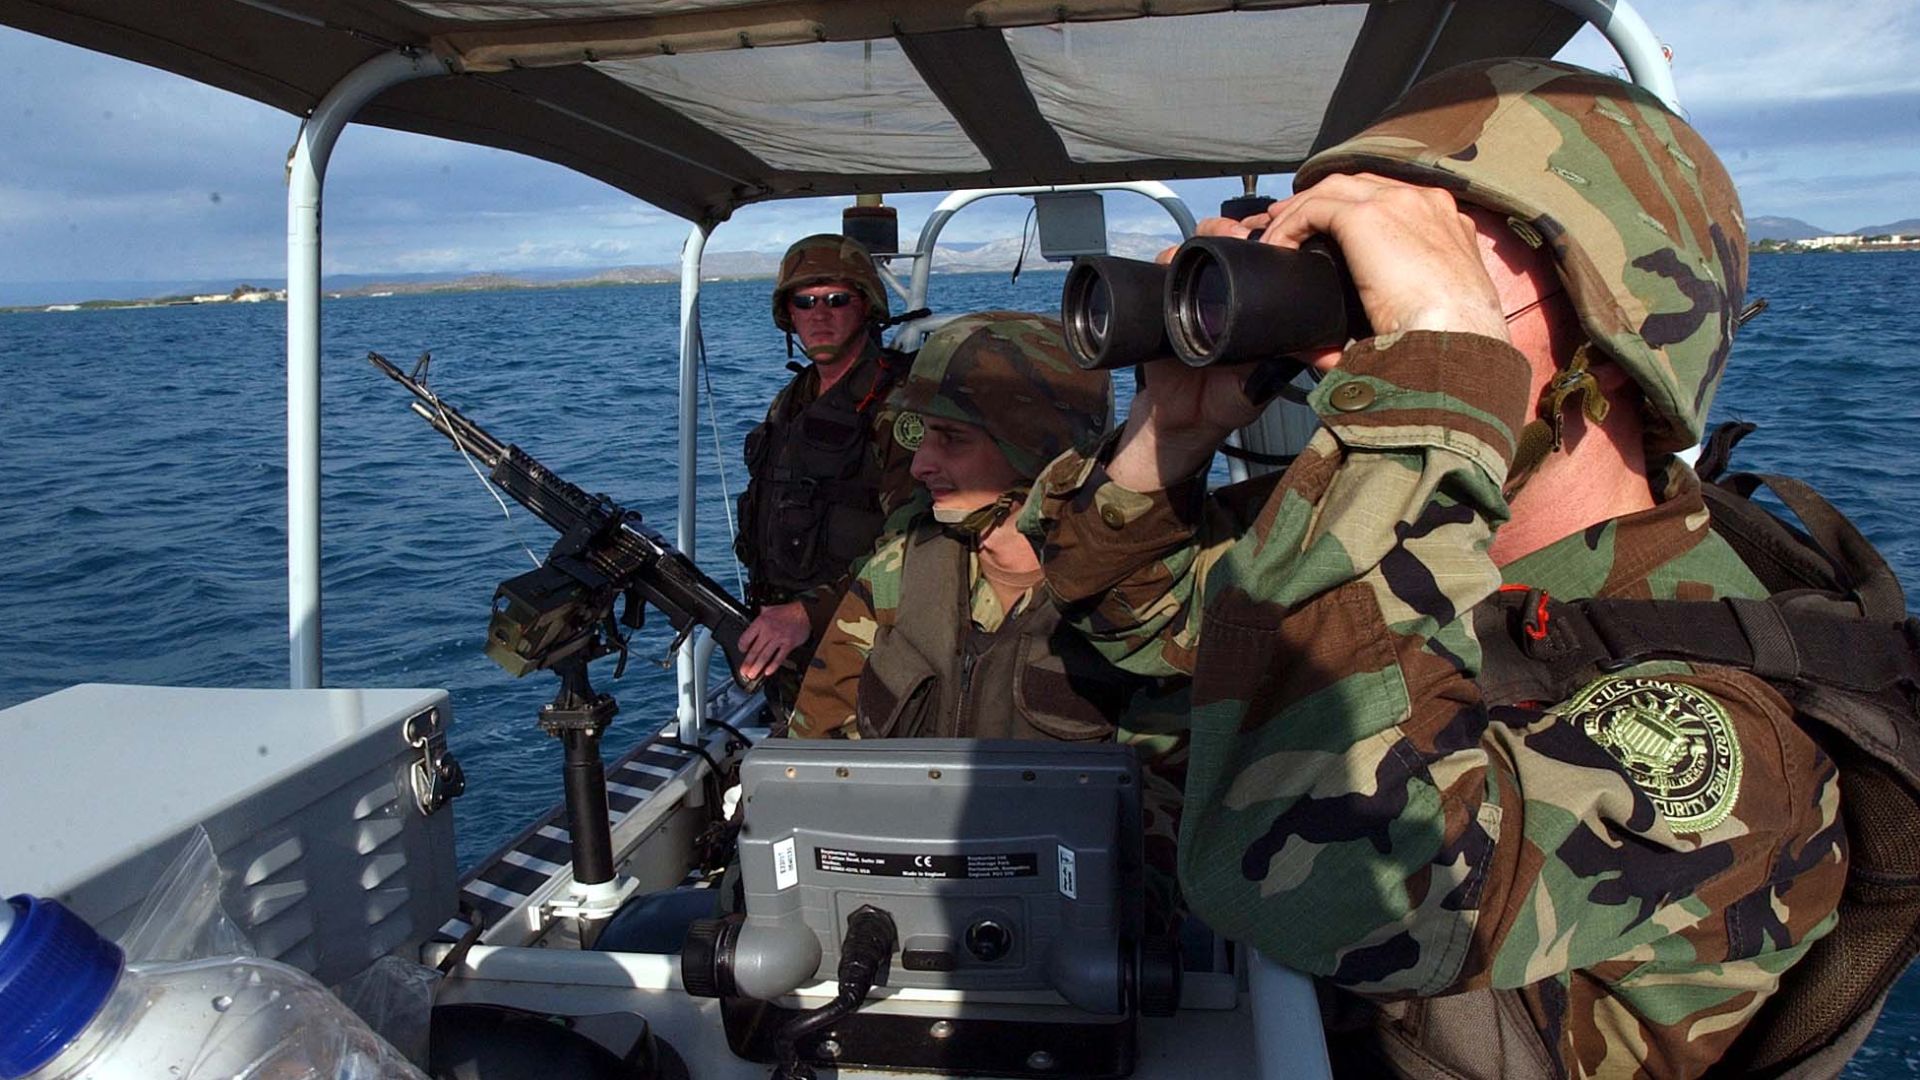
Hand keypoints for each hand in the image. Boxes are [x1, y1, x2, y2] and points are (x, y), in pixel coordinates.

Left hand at [738, 601, 809, 679]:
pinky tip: (768, 672)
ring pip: (765, 656)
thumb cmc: (788, 611)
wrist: (805, 613)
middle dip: (748, 663)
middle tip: (743, 671)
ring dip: (757, 667)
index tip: (742, 651)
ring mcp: (778, 639)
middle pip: (755, 650)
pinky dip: (773, 666)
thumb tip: (756, 614)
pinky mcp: (788, 645)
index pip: (746, 638)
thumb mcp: (769, 608)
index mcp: (761, 622)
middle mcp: (768, 631)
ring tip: (752, 675)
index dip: (742, 647)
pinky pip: (779, 658)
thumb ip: (761, 614)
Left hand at [1256, 173, 1508, 348]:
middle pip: (1360, 185)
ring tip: (1276, 234)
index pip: (1391, 198)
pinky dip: (1289, 226)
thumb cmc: (1448, 339)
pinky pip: (1313, 208)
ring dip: (1299, 210)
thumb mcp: (1425, 313)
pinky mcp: (1369, 216)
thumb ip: (1392, 314)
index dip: (1352, 209)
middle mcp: (1425, 203)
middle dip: (1320, 199)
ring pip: (1332, 190)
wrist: (1458, 337)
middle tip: (1289, 222)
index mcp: (1446, 224)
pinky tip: (1277, 246)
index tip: (1327, 230)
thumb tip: (1332, 349)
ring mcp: (1398, 203)